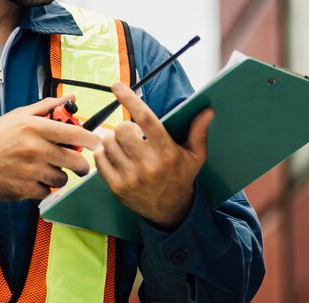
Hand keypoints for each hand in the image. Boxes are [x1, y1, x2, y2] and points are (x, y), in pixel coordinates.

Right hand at [0, 96, 103, 200]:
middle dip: (80, 164)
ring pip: (62, 178)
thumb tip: (69, 98)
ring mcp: (31, 171)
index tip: (97, 143)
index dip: (92, 140)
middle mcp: (36, 148)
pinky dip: (43, 188)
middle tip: (78, 164)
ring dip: (59, 176)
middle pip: (76, 160)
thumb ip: (45, 108)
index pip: (76, 134)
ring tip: (46, 170)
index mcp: (35, 127)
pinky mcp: (26, 189)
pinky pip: (47, 191)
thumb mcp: (16, 116)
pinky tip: (32, 180)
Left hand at [95, 83, 212, 230]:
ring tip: (125, 147)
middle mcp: (148, 165)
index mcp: (168, 153)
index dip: (130, 99)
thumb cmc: (181, 177)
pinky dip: (104, 153)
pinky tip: (115, 156)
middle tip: (133, 134)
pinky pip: (100, 158)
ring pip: (109, 142)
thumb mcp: (195, 156)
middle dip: (125, 126)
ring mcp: (131, 177)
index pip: (146, 119)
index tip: (118, 86)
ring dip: (114, 140)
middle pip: (122, 129)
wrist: (169, 211)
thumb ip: (199, 132)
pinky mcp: (116, 187)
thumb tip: (207, 111)